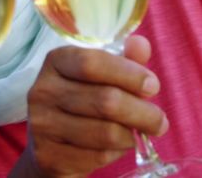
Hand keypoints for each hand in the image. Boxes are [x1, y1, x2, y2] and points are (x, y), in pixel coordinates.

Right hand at [22, 35, 167, 176]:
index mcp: (56, 62)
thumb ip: (123, 61)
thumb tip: (141, 45)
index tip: (153, 86)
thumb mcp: (100, 77)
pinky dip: (117, 152)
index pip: (92, 63)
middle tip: (159, 121)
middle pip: (105, 101)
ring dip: (132, 135)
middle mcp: (43, 90)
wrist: (50, 146)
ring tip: (139, 133)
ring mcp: (42, 124)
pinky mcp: (48, 155)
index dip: (129, 74)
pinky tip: (117, 146)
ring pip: (105, 132)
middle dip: (142, 113)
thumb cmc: (81, 104)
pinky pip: (97, 156)